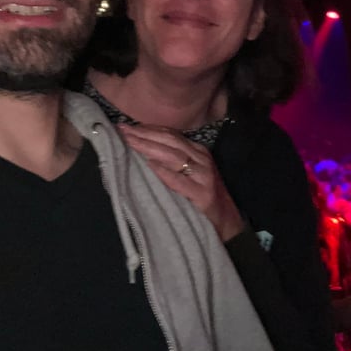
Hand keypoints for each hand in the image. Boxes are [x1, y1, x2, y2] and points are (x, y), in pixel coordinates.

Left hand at [118, 123, 244, 241]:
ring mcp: (203, 176)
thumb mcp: (191, 173)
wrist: (228, 223)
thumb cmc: (203, 198)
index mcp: (198, 152)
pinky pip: (179, 180)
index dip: (148, 129)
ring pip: (173, 156)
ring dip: (149, 147)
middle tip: (122, 129)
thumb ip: (173, 162)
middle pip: (170, 141)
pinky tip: (149, 165)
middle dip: (144, 134)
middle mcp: (202, 159)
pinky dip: (164, 171)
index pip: (171, 135)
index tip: (126, 126)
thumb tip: (142, 150)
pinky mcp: (203, 194)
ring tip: (130, 142)